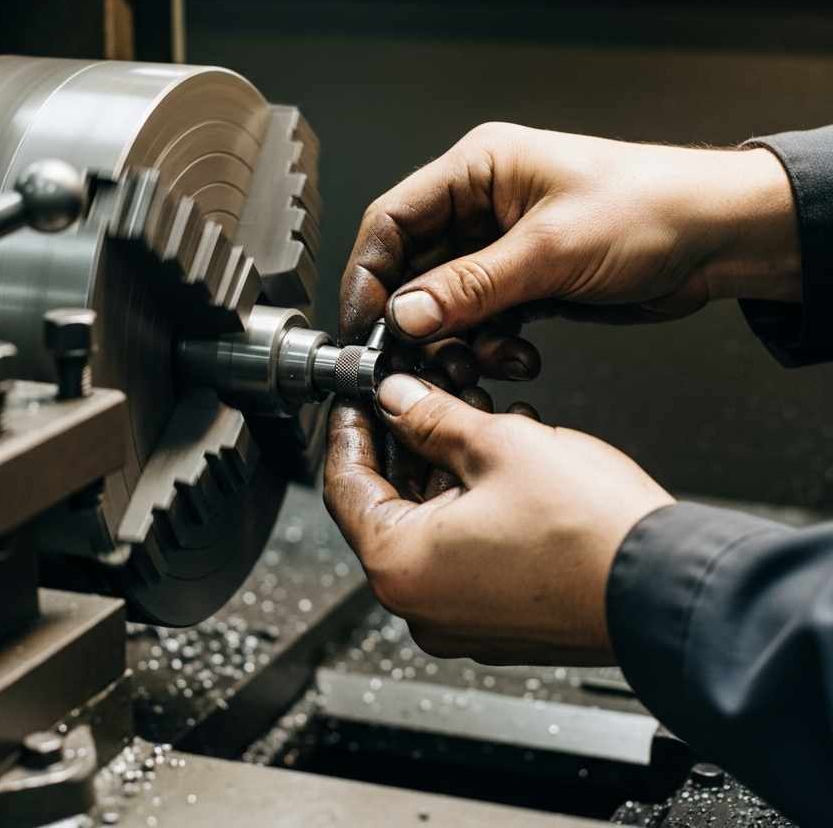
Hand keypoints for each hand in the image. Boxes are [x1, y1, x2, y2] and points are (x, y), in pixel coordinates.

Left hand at [324, 375, 673, 664]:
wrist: (671, 590)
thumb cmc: (592, 531)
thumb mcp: (498, 445)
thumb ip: (432, 417)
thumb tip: (399, 399)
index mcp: (400, 566)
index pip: (345, 485)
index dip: (350, 429)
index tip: (356, 398)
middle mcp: (421, 605)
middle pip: (388, 505)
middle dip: (407, 442)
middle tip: (420, 396)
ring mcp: (461, 619)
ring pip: (429, 525)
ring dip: (445, 468)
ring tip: (473, 417)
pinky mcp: (499, 621)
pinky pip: (462, 553)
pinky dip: (471, 504)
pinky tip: (500, 461)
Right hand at [340, 123, 799, 347]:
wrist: (720, 237)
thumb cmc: (651, 207)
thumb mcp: (551, 249)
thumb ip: (471, 286)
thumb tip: (404, 314)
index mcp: (478, 169)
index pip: (393, 218)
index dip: (369, 273)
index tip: (363, 325)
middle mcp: (482, 205)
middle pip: (414, 266)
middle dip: (414, 318)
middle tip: (413, 361)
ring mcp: (502, 246)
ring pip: (445, 301)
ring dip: (453, 340)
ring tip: (473, 366)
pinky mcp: (524, 281)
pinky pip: (481, 319)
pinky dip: (488, 344)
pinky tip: (516, 358)